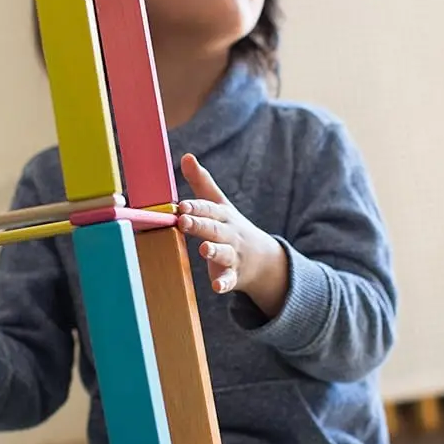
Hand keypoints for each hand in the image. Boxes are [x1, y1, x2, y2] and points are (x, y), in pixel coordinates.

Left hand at [177, 154, 288, 317]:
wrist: (262, 258)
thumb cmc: (231, 226)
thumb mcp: (220, 204)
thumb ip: (202, 182)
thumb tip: (187, 156)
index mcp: (223, 216)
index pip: (210, 209)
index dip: (196, 207)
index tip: (181, 205)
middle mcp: (229, 234)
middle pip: (214, 228)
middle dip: (199, 224)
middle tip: (183, 220)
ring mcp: (233, 255)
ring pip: (224, 253)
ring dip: (214, 251)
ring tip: (203, 249)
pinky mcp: (234, 276)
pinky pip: (230, 280)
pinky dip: (224, 284)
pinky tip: (217, 287)